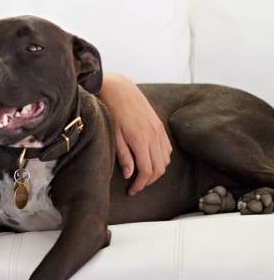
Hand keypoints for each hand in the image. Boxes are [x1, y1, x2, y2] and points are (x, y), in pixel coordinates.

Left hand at [100, 73, 171, 194]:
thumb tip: (130, 175)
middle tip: (136, 185)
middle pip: (159, 169)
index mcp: (140, 140)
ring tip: (142, 174)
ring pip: (166, 160)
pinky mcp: (160, 126)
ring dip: (156, 170)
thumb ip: (123, 156)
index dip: (140, 185)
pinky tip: (150, 159)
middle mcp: (154, 136)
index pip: (147, 171)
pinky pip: (167, 149)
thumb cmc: (112, 110)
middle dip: (149, 181)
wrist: (119, 88)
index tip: (132, 191)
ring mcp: (159, 131)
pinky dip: (161, 159)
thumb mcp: (113, 135)